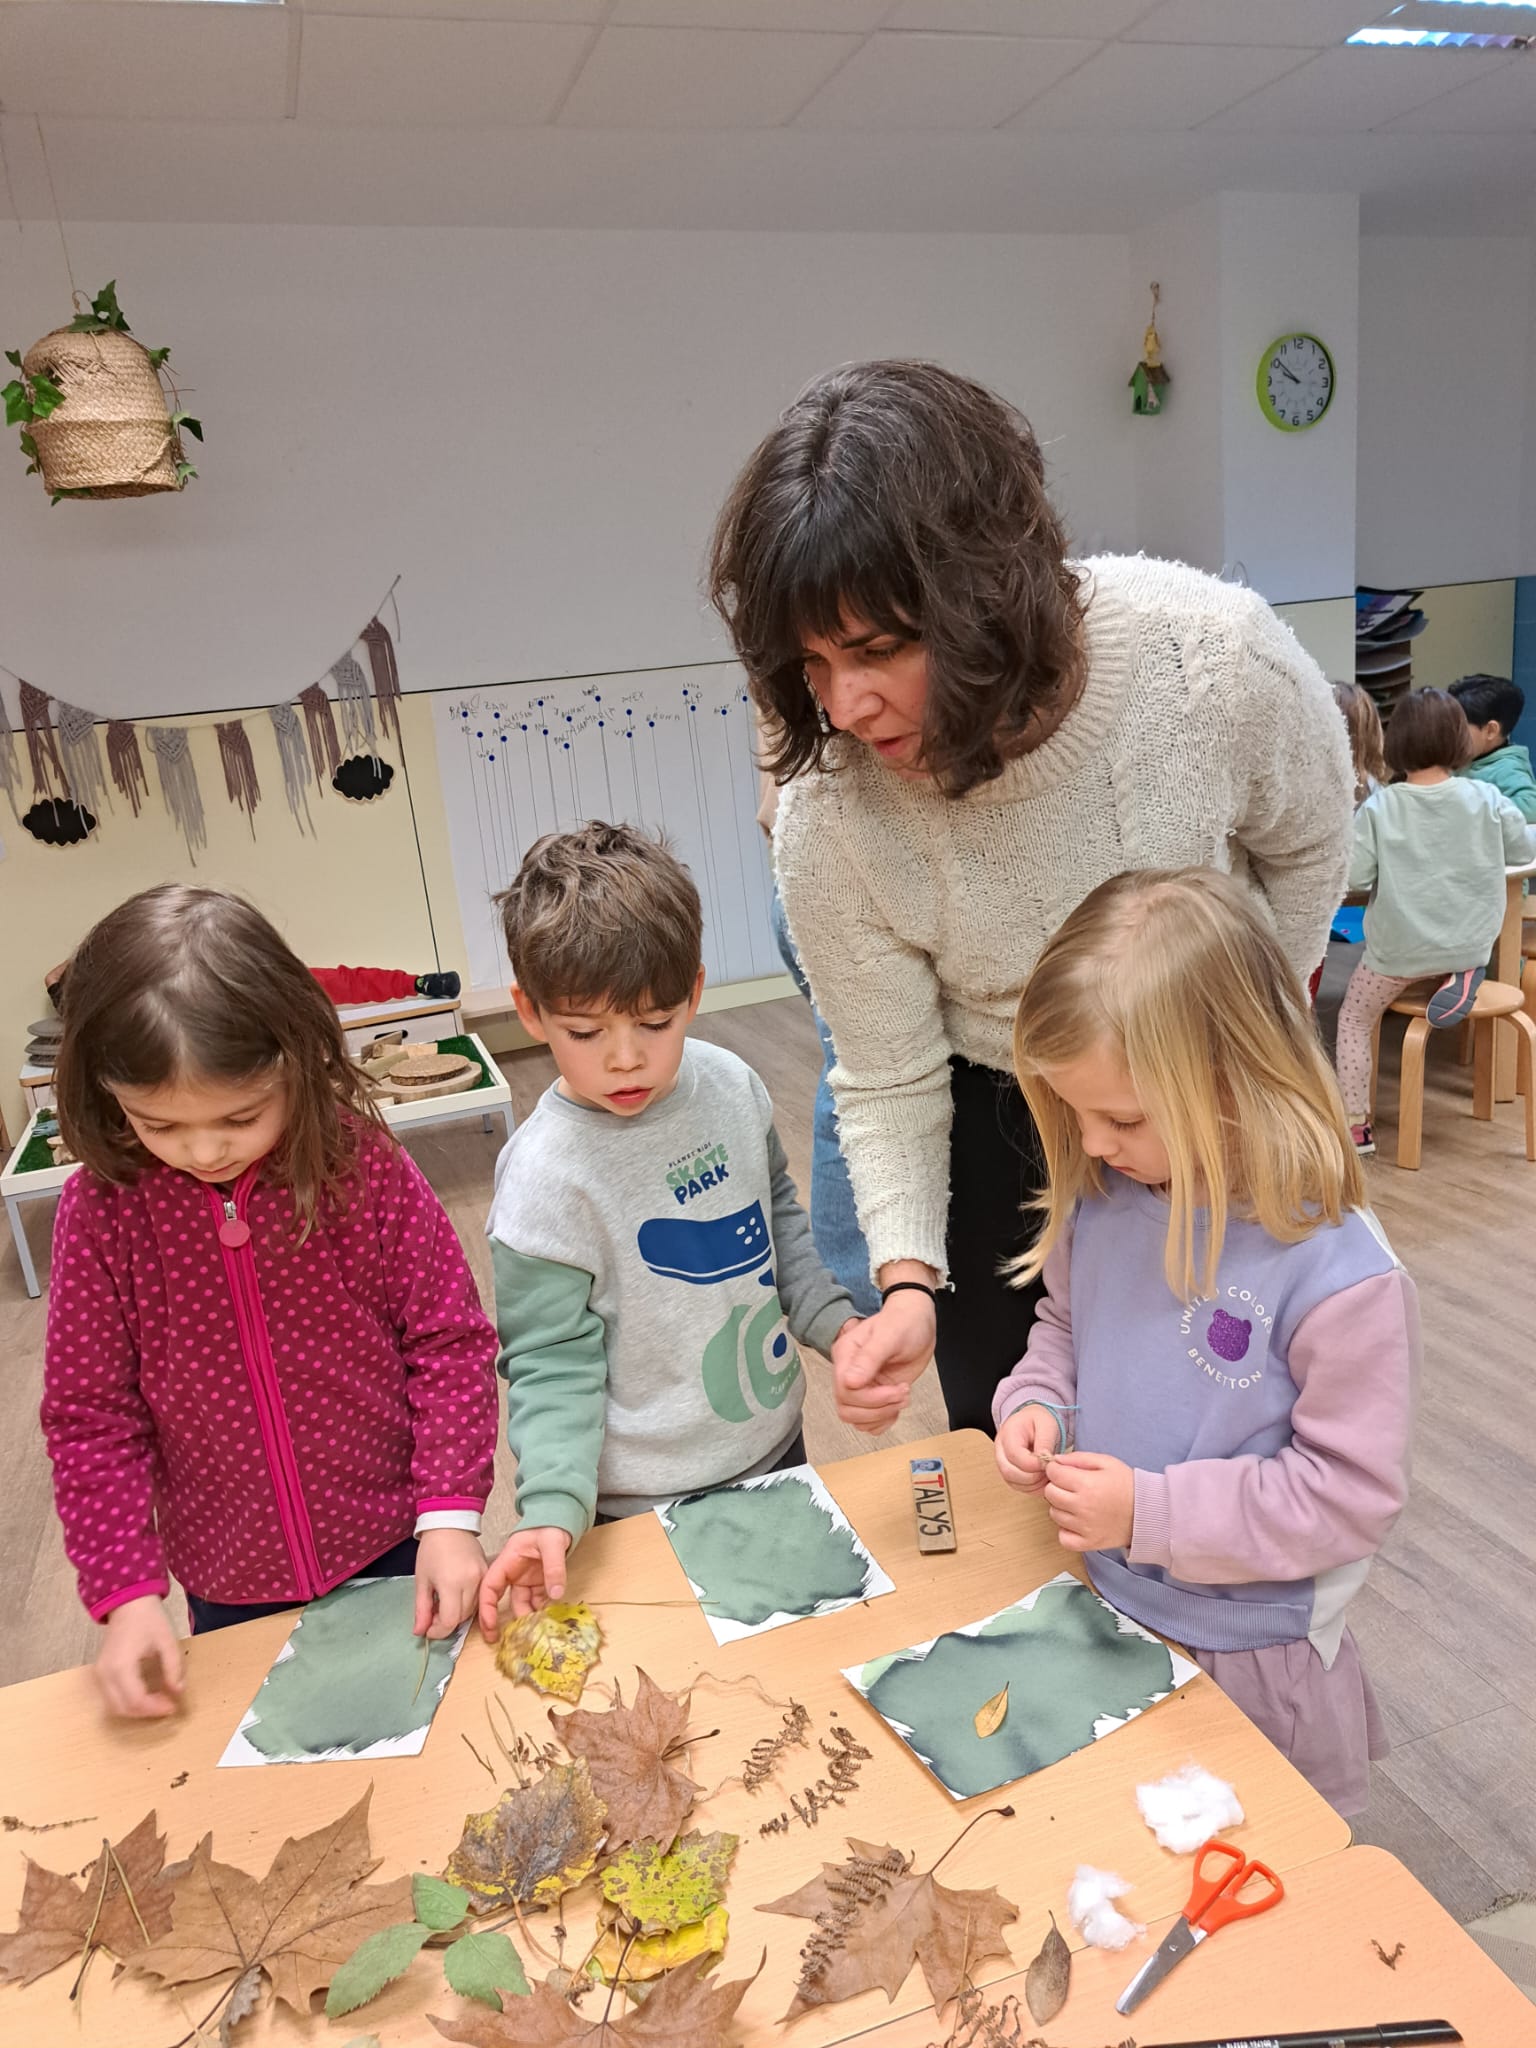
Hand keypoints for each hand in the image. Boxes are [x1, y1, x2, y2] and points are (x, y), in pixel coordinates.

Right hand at [97, 1596, 184, 1718]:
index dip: (155, 1708)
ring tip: (158, 1700)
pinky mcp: (101, 1673)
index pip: (136, 1701)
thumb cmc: (148, 1618)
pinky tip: (146, 1694)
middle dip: (146, 1712)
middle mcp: (105, 1674)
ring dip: (137, 1709)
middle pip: (123, 1708)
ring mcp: (100, 1674)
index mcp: (120, 1666)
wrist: (128, 1603)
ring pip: (115, 1706)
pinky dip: (128, 1702)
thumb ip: (173, 1667)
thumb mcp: (167, 1640)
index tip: (173, 1706)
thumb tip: (178, 1691)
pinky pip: (111, 1697)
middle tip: (167, 1705)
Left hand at [414, 1528, 486, 1639]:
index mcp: (452, 1584)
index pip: (450, 1621)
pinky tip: (457, 1596)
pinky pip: (480, 1597)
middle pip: (462, 1618)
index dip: (437, 1631)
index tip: (428, 1629)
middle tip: (433, 1615)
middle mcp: (472, 1583)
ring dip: (458, 1614)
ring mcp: (483, 1577)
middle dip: (446, 1623)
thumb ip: (422, 1609)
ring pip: (473, 1610)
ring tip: (444, 1604)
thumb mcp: (422, 1580)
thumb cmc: (431, 1550)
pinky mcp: (488, 1573)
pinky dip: (468, 1603)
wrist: (450, 1523)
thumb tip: (420, 1632)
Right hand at [479, 1525, 573, 1636]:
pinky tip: (548, 1622)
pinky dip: (542, 1612)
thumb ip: (554, 1567)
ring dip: (528, 1618)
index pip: (490, 1587)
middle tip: (510, 1641)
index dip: (486, 1608)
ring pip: (522, 1604)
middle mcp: (513, 1573)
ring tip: (535, 1634)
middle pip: (503, 1601)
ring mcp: (526, 1579)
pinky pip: (538, 1601)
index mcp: (507, 1562)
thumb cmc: (550, 1525)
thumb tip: (556, 1594)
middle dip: (505, 1621)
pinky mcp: (539, 1583)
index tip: (490, 1627)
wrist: (562, 1518)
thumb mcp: (552, 1543)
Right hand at [832, 1286, 935, 1433]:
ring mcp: (862, 1386)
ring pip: (856, 1419)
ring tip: (902, 1395)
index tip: (896, 1388)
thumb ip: (869, 1358)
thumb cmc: (903, 1321)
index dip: (870, 1398)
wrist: (917, 1320)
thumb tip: (850, 1382)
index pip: (844, 1390)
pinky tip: (897, 1404)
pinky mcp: (874, 1395)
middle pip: (847, 1409)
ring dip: (882, 1415)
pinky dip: (884, 1420)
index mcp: (846, 1355)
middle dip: (878, 1408)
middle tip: (902, 1393)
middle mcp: (849, 1372)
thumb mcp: (889, 1335)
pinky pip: (869, 1422)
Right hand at [995, 1404, 1060, 1493]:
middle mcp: (1001, 1451)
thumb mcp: (1046, 1424)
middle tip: (1049, 1470)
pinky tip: (1044, 1480)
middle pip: (1009, 1472)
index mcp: (1008, 1434)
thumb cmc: (1038, 1420)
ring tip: (1048, 1474)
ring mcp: (1003, 1464)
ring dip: (1034, 1484)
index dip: (1033, 1464)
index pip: (1014, 1455)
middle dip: (1033, 1476)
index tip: (1048, 1462)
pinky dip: (1033, 1488)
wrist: (1033, 1422)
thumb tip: (1045, 1461)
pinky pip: (1019, 1487)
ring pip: (1013, 1483)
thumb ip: (1044, 1442)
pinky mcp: (1011, 1474)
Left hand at [1044, 1452, 1135, 1552]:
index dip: (1055, 1469)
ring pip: (1054, 1514)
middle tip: (1070, 1487)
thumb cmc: (1127, 1485)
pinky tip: (1077, 1522)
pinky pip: (1063, 1537)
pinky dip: (1066, 1530)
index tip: (1062, 1471)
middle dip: (1056, 1486)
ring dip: (1062, 1507)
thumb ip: (1079, 1458)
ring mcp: (1084, 1527)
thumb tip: (1056, 1460)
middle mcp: (1082, 1507)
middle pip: (1050, 1494)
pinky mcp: (1088, 1543)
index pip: (1053, 1473)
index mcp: (1086, 1484)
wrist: (1148, 1512)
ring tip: (1079, 1503)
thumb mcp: (1106, 1462)